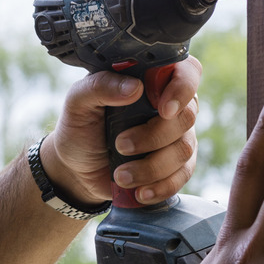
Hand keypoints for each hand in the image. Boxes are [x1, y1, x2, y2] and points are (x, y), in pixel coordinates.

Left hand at [41, 56, 202, 205]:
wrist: (76, 170)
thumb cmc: (80, 129)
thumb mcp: (78, 102)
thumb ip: (101, 86)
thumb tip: (135, 87)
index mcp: (151, 80)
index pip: (187, 71)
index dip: (182, 88)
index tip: (163, 109)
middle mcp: (169, 106)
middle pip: (186, 116)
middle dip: (153, 136)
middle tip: (120, 145)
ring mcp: (176, 136)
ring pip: (183, 149)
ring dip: (151, 167)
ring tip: (120, 175)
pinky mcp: (176, 166)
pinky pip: (182, 176)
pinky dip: (160, 187)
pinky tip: (140, 192)